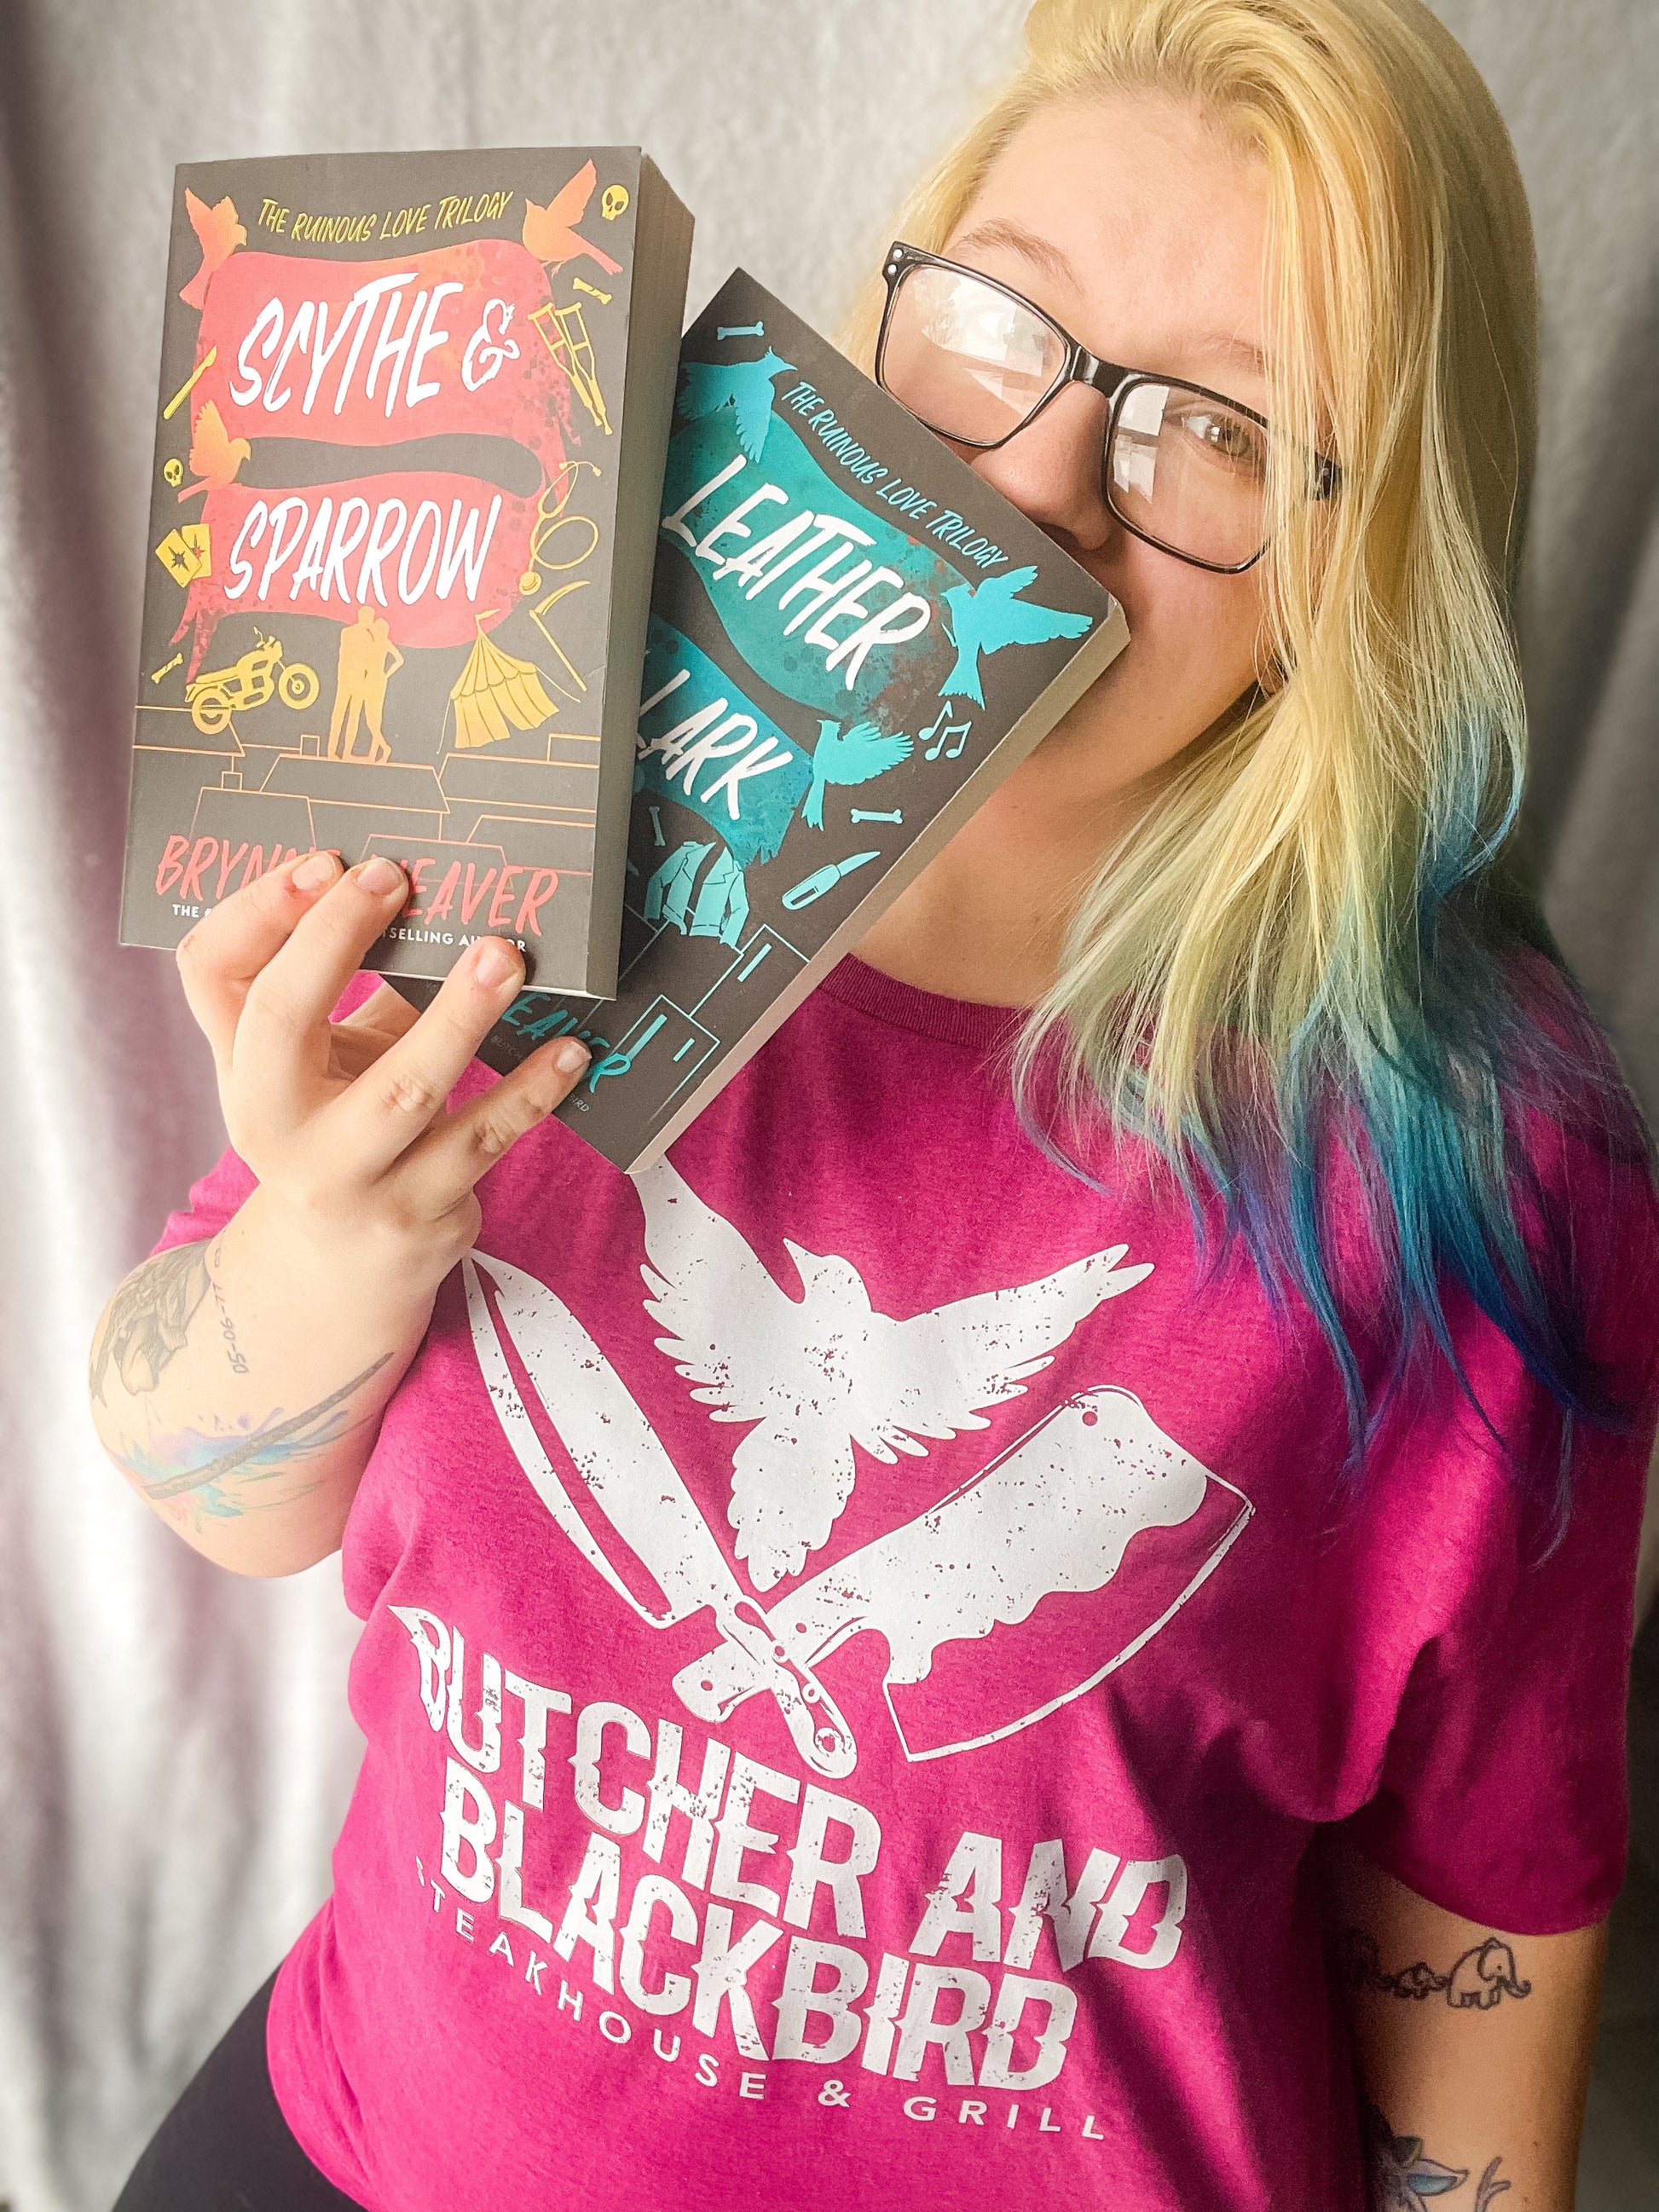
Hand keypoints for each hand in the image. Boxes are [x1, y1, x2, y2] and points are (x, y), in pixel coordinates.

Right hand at [175, 852, 587, 1288]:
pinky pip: (481, 1142)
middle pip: (281, 1019)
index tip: (329, 860)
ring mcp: (343, 1176)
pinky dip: (529, 1093)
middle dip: (336, 941)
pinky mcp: (414, 1212)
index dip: (261, 908)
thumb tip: (434, 890)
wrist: (342, 1269)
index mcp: (240, 1065)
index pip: (214, 971)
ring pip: (400, 1090)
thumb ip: (352, 986)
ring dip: (459, 1017)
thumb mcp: (322, 1062)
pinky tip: (569, 1052)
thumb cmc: (340, 1126)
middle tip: (396, 878)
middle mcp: (271, 1123)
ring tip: (507, 959)